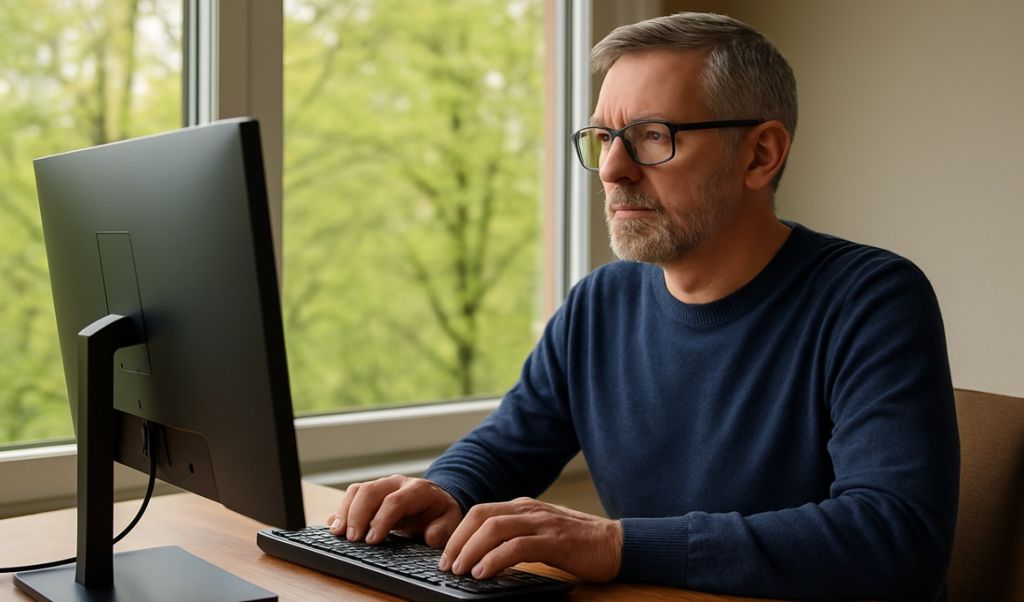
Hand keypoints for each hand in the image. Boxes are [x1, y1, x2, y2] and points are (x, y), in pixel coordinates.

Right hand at [326, 474, 461, 547]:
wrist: (436, 501)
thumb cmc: (441, 514)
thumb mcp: (450, 522)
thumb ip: (443, 530)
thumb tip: (429, 537)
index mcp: (418, 490)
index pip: (395, 501)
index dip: (381, 520)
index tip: (372, 540)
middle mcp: (397, 483)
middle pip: (371, 491)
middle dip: (358, 515)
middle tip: (352, 539)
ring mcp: (382, 486)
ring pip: (357, 490)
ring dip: (345, 511)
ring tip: (338, 533)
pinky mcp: (371, 494)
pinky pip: (351, 496)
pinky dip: (341, 510)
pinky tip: (334, 525)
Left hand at [439, 497, 621, 581]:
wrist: (617, 544)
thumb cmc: (580, 543)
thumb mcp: (542, 532)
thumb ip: (517, 535)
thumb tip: (484, 555)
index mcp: (524, 507)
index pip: (481, 512)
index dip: (459, 532)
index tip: (446, 554)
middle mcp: (530, 510)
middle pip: (481, 516)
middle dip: (458, 541)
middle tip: (447, 564)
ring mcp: (542, 523)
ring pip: (494, 529)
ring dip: (471, 550)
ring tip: (460, 570)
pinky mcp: (554, 540)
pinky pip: (516, 547)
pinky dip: (494, 559)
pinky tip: (483, 572)